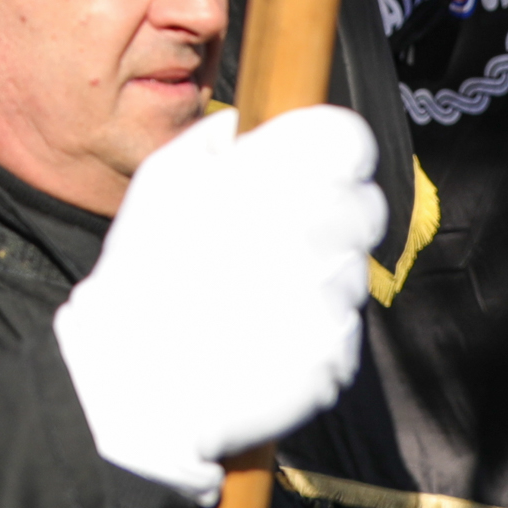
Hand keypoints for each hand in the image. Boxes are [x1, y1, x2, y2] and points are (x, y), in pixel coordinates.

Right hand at [53, 106, 385, 503]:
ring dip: (319, 277)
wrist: (141, 379)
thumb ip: (211, 141)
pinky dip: (313, 330)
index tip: (315, 169)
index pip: (350, 140)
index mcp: (276, 177)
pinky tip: (265, 334)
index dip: (334, 153)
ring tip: (259, 295)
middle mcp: (317, 230)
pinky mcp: (338, 351)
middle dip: (332, 216)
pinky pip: (342, 328)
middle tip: (282, 238)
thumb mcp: (161, 181)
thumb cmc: (146, 273)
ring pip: (353, 272)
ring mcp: (333, 296)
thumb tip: (241, 128)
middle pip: (366, 207)